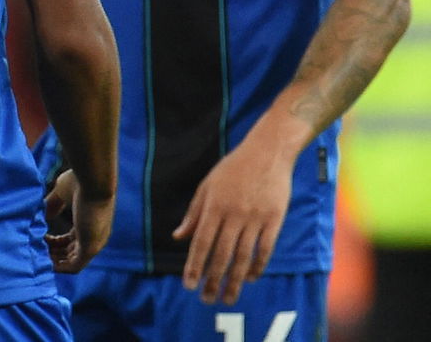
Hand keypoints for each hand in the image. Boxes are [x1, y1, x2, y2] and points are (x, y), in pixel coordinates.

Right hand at [44, 169, 113, 271]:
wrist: (94, 180)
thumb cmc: (80, 182)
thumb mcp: (62, 193)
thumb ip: (53, 205)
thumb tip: (44, 215)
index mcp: (88, 224)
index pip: (72, 241)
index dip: (55, 242)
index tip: (41, 236)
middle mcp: (94, 237)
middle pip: (71, 253)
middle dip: (53, 253)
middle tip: (37, 247)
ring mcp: (94, 244)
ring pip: (71, 262)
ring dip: (54, 261)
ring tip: (38, 254)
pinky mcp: (91, 248)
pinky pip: (74, 266)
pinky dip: (60, 266)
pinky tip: (46, 261)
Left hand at [173, 135, 293, 303]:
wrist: (267, 152)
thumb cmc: (232, 169)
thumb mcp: (207, 186)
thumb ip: (193, 214)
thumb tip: (178, 237)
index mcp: (214, 205)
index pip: (201, 241)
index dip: (194, 265)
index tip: (188, 284)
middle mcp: (234, 214)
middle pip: (222, 253)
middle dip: (213, 279)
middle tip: (206, 300)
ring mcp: (256, 217)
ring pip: (243, 256)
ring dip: (234, 280)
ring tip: (227, 298)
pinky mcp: (274, 219)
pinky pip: (266, 248)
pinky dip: (257, 265)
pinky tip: (249, 278)